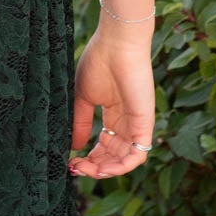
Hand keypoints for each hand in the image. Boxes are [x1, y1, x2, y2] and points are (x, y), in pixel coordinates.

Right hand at [68, 22, 156, 179]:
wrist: (116, 45)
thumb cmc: (99, 63)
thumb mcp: (83, 97)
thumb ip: (80, 122)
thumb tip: (73, 147)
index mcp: (112, 115)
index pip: (103, 146)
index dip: (88, 158)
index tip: (70, 161)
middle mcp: (126, 122)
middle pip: (113, 156)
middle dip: (94, 167)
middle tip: (76, 168)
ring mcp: (136, 123)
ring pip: (125, 160)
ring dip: (106, 171)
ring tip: (87, 170)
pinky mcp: (144, 123)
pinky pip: (138, 155)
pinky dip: (121, 167)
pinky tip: (103, 168)